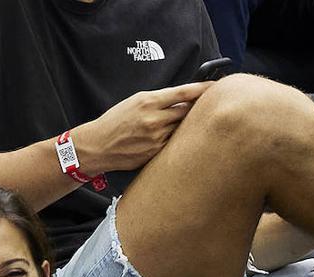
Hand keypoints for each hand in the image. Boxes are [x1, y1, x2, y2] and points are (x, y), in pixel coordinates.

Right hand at [75, 82, 213, 174]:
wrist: (98, 145)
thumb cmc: (116, 121)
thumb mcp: (134, 102)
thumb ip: (158, 100)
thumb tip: (182, 99)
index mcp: (148, 101)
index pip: (183, 93)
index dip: (202, 89)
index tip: (215, 86)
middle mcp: (154, 119)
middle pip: (188, 111)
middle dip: (196, 109)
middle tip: (204, 107)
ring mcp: (157, 137)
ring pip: (182, 129)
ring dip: (185, 126)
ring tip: (178, 125)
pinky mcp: (157, 152)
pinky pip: (175, 143)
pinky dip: (176, 140)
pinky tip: (171, 139)